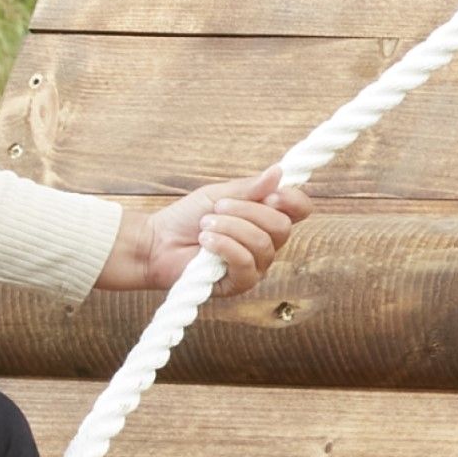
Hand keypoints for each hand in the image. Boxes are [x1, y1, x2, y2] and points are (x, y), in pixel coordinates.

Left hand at [102, 163, 308, 293]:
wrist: (157, 242)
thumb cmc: (186, 218)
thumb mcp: (219, 194)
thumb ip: (249, 188)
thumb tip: (279, 172)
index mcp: (265, 217)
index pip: (299, 210)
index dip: (292, 200)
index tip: (272, 193)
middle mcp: (267, 243)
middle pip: (282, 227)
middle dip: (248, 212)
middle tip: (218, 208)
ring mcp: (256, 266)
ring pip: (263, 244)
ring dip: (230, 228)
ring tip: (204, 225)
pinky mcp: (240, 284)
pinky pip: (246, 263)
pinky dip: (224, 246)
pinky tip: (205, 241)